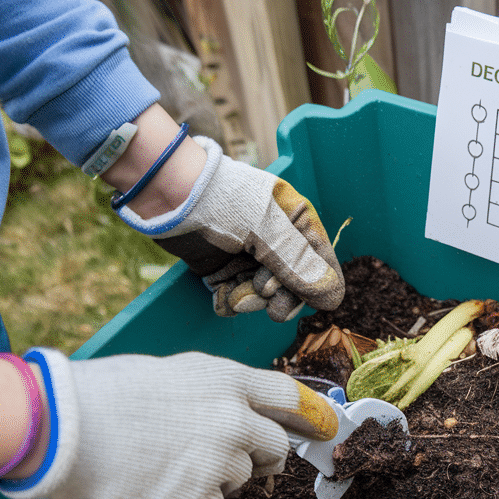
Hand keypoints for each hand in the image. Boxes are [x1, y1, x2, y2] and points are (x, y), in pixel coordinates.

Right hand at [0, 349, 337, 498]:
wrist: (69, 429)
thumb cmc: (110, 394)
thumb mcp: (174, 373)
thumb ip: (217, 392)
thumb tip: (248, 414)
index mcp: (226, 379)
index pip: (289, 396)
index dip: (311, 414)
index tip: (326, 426)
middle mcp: (232, 419)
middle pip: (275, 447)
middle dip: (265, 456)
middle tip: (240, 457)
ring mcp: (217, 461)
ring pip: (240, 479)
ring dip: (216, 477)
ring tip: (169, 460)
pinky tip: (159, 483)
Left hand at [116, 136, 344, 320]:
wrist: (165, 195)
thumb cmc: (219, 199)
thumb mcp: (264, 227)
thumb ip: (297, 262)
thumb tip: (333, 298)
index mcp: (296, 222)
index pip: (322, 263)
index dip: (317, 285)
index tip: (311, 301)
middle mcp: (276, 243)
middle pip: (294, 287)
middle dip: (280, 298)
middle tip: (265, 300)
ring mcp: (249, 259)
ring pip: (264, 298)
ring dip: (251, 302)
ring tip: (235, 296)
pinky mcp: (223, 273)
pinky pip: (236, 300)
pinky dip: (229, 303)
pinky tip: (221, 296)